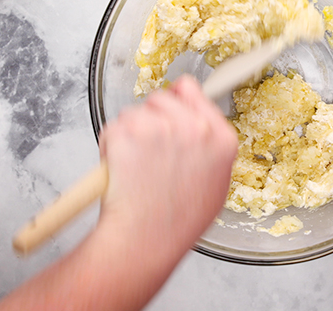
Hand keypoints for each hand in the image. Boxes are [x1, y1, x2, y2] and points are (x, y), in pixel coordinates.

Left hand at [0, 77, 237, 310]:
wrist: (145, 241)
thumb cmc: (178, 221)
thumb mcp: (216, 183)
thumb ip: (211, 147)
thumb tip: (200, 124)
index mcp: (220, 138)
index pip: (192, 90)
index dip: (176, 102)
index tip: (168, 111)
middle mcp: (194, 127)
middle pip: (161, 97)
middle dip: (151, 117)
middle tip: (149, 151)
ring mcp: (160, 127)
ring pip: (134, 112)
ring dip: (131, 132)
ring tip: (137, 166)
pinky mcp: (128, 133)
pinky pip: (113, 127)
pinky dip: (111, 145)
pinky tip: (122, 169)